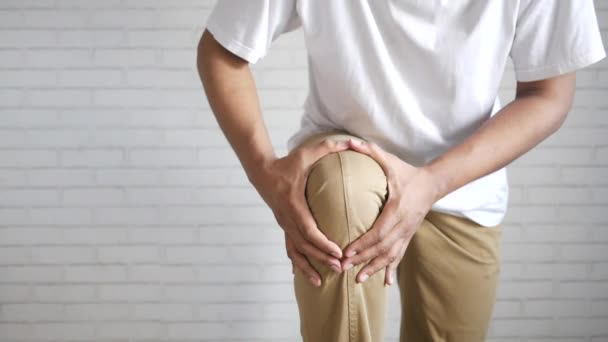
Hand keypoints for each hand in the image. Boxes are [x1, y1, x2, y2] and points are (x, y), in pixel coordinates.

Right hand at [248, 138, 350, 285]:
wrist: (262, 171)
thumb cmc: (287, 163)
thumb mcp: (306, 154)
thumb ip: (327, 148)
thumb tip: (350, 142)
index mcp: (294, 205)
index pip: (310, 229)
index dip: (323, 243)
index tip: (338, 252)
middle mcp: (287, 218)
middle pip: (305, 245)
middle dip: (321, 258)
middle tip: (339, 268)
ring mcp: (283, 224)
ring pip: (295, 251)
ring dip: (308, 266)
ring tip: (321, 281)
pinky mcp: (283, 226)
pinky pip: (289, 248)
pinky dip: (297, 263)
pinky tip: (304, 275)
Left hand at [340, 139, 439, 285]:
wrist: (433, 183)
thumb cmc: (407, 172)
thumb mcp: (390, 161)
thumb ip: (370, 151)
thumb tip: (349, 141)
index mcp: (396, 209)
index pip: (378, 232)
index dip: (362, 244)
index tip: (346, 252)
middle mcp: (403, 225)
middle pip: (382, 248)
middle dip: (362, 260)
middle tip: (344, 268)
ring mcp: (407, 232)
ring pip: (390, 256)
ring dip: (374, 269)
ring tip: (358, 280)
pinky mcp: (409, 236)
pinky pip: (400, 256)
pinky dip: (391, 269)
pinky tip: (386, 283)